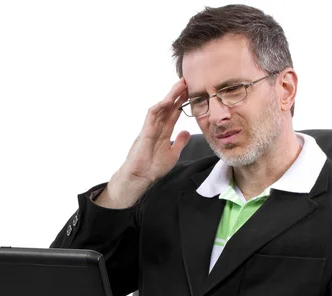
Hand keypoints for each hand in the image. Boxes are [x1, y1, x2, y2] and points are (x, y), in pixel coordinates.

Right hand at [97, 79, 191, 208]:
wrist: (141, 178)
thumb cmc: (153, 168)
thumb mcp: (173, 154)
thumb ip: (179, 142)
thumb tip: (186, 132)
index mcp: (163, 133)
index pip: (173, 114)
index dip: (181, 103)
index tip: (190, 93)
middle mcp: (157, 128)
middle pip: (167, 108)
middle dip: (176, 95)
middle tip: (186, 82)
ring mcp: (150, 129)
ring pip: (160, 108)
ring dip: (169, 97)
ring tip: (179, 86)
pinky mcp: (145, 132)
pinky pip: (151, 116)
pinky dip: (159, 107)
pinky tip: (167, 100)